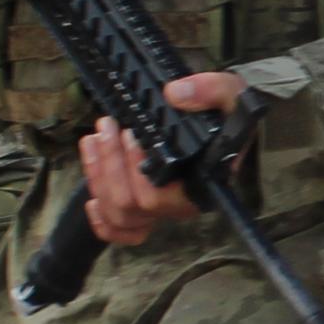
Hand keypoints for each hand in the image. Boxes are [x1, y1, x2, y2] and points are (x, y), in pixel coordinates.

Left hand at [79, 72, 245, 249]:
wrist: (227, 124)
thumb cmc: (228, 115)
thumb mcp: (231, 94)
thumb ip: (212, 90)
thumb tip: (175, 94)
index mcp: (200, 184)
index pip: (158, 196)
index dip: (135, 168)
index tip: (129, 134)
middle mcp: (180, 204)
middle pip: (131, 205)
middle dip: (111, 164)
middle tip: (107, 126)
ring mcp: (161, 209)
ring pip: (119, 214)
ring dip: (99, 177)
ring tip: (95, 138)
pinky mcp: (148, 209)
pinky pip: (121, 232)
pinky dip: (102, 222)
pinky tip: (91, 199)